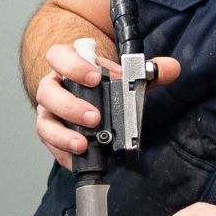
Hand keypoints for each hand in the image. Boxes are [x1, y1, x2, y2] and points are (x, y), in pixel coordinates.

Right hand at [33, 42, 179, 169]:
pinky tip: (79, 159)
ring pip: (45, 123)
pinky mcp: (51, 134)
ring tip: (83, 144)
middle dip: (70, 106)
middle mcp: (53, 88)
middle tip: (95, 117)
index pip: (59, 56)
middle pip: (48, 93)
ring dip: (63, 135)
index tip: (95, 77)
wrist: (90, 96)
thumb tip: (171, 69)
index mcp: (68, 65)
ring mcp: (49, 112)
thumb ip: (148, 71)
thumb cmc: (103, 82)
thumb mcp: (126, 74)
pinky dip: (64, 154)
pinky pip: (52, 146)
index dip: (73, 66)